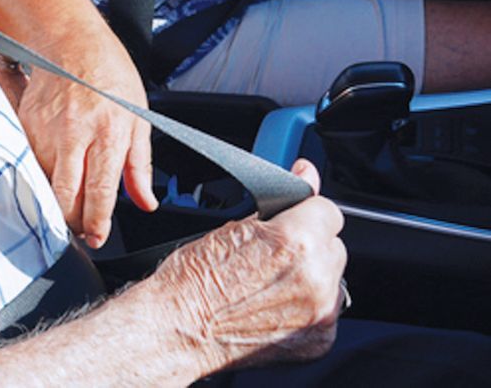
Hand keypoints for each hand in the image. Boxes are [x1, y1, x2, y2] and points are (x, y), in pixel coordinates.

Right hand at [16, 40, 157, 248]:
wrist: (70, 41)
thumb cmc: (109, 74)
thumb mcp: (139, 118)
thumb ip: (139, 165)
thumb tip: (145, 201)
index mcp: (108, 134)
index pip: (99, 192)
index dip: (96, 222)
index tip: (97, 237)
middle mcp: (74, 135)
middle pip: (64, 194)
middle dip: (71, 219)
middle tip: (79, 227)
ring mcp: (44, 129)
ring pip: (43, 180)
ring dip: (54, 196)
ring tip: (67, 199)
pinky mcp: (25, 123)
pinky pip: (29, 159)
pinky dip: (39, 171)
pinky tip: (50, 171)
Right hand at [154, 159, 345, 372]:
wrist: (178, 328)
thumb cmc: (193, 279)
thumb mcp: (233, 226)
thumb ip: (281, 202)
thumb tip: (305, 173)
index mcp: (296, 241)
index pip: (327, 211)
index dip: (306, 213)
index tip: (293, 220)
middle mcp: (316, 278)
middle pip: (332, 246)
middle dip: (309, 246)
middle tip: (272, 256)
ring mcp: (320, 312)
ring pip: (332, 279)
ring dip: (311, 277)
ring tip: (270, 284)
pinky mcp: (319, 338)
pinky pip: (326, 311)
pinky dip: (306, 308)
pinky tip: (274, 307)